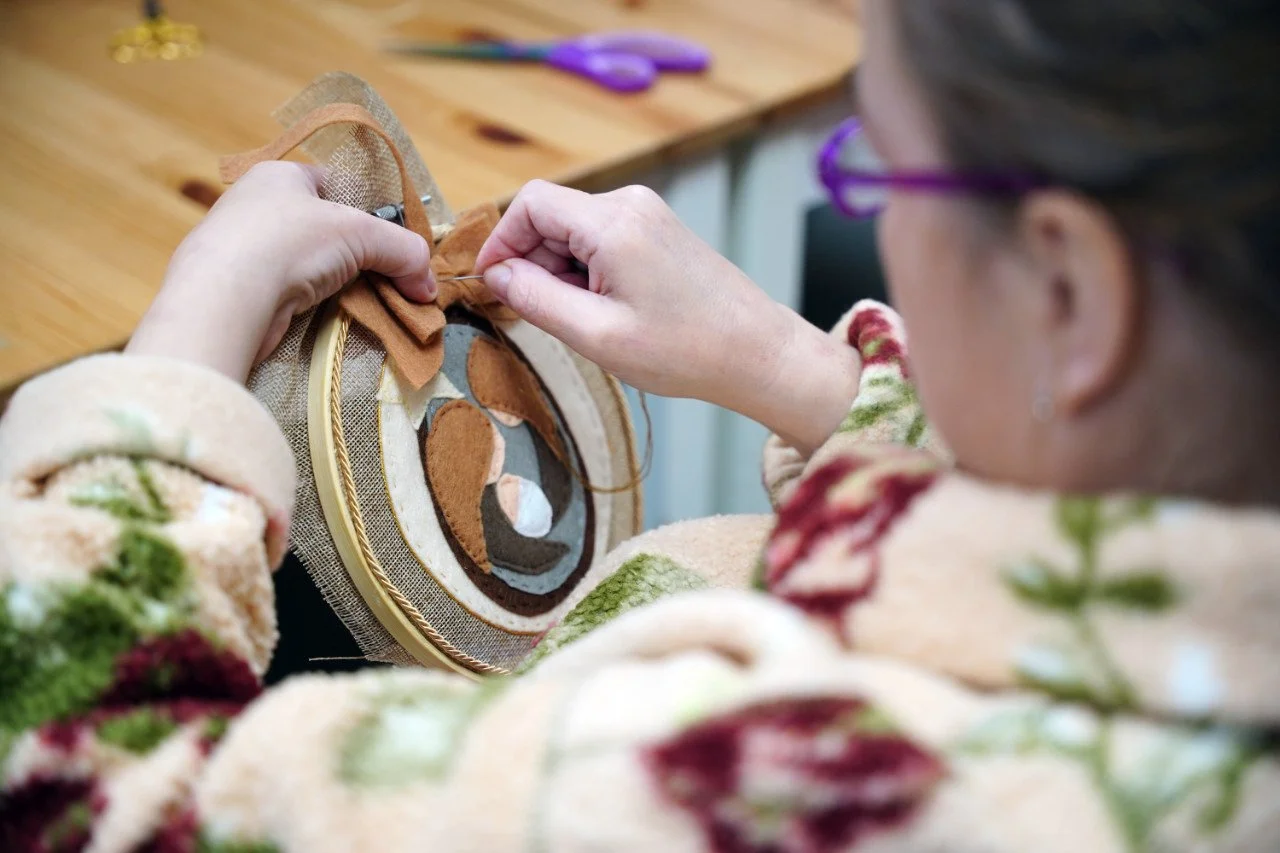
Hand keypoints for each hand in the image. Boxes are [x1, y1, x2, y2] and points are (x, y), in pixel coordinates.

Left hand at [127, 161, 435, 381]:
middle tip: (393, 280)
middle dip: (361, 256)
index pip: (336, 185)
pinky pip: (292, 296)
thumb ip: (403, 251)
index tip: (394, 241)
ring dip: (341, 286)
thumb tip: (428, 285)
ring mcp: (244, 251)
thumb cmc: (288, 243)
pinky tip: (334, 321)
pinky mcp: (240, 293)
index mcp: (280, 176)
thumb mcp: (360, 233)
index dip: (369, 210)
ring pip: (310, 266)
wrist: (224, 299)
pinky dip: (316, 308)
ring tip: (370, 305)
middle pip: (326, 230)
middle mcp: (257, 207)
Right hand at [474, 181, 860, 452]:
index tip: (491, 285)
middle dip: (531, 263)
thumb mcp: (597, 335)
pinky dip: (586, 271)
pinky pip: (600, 239)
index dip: (500, 242)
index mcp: (613, 223)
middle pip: (550, 216)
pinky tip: (605, 311)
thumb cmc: (687, 351)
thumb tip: (495, 277)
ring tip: (586, 321)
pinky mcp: (658, 231)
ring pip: (573, 230)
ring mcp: (648, 214)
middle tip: (541, 316)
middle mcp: (630, 204)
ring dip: (560, 272)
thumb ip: (536, 300)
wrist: (758, 353)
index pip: (529, 203)